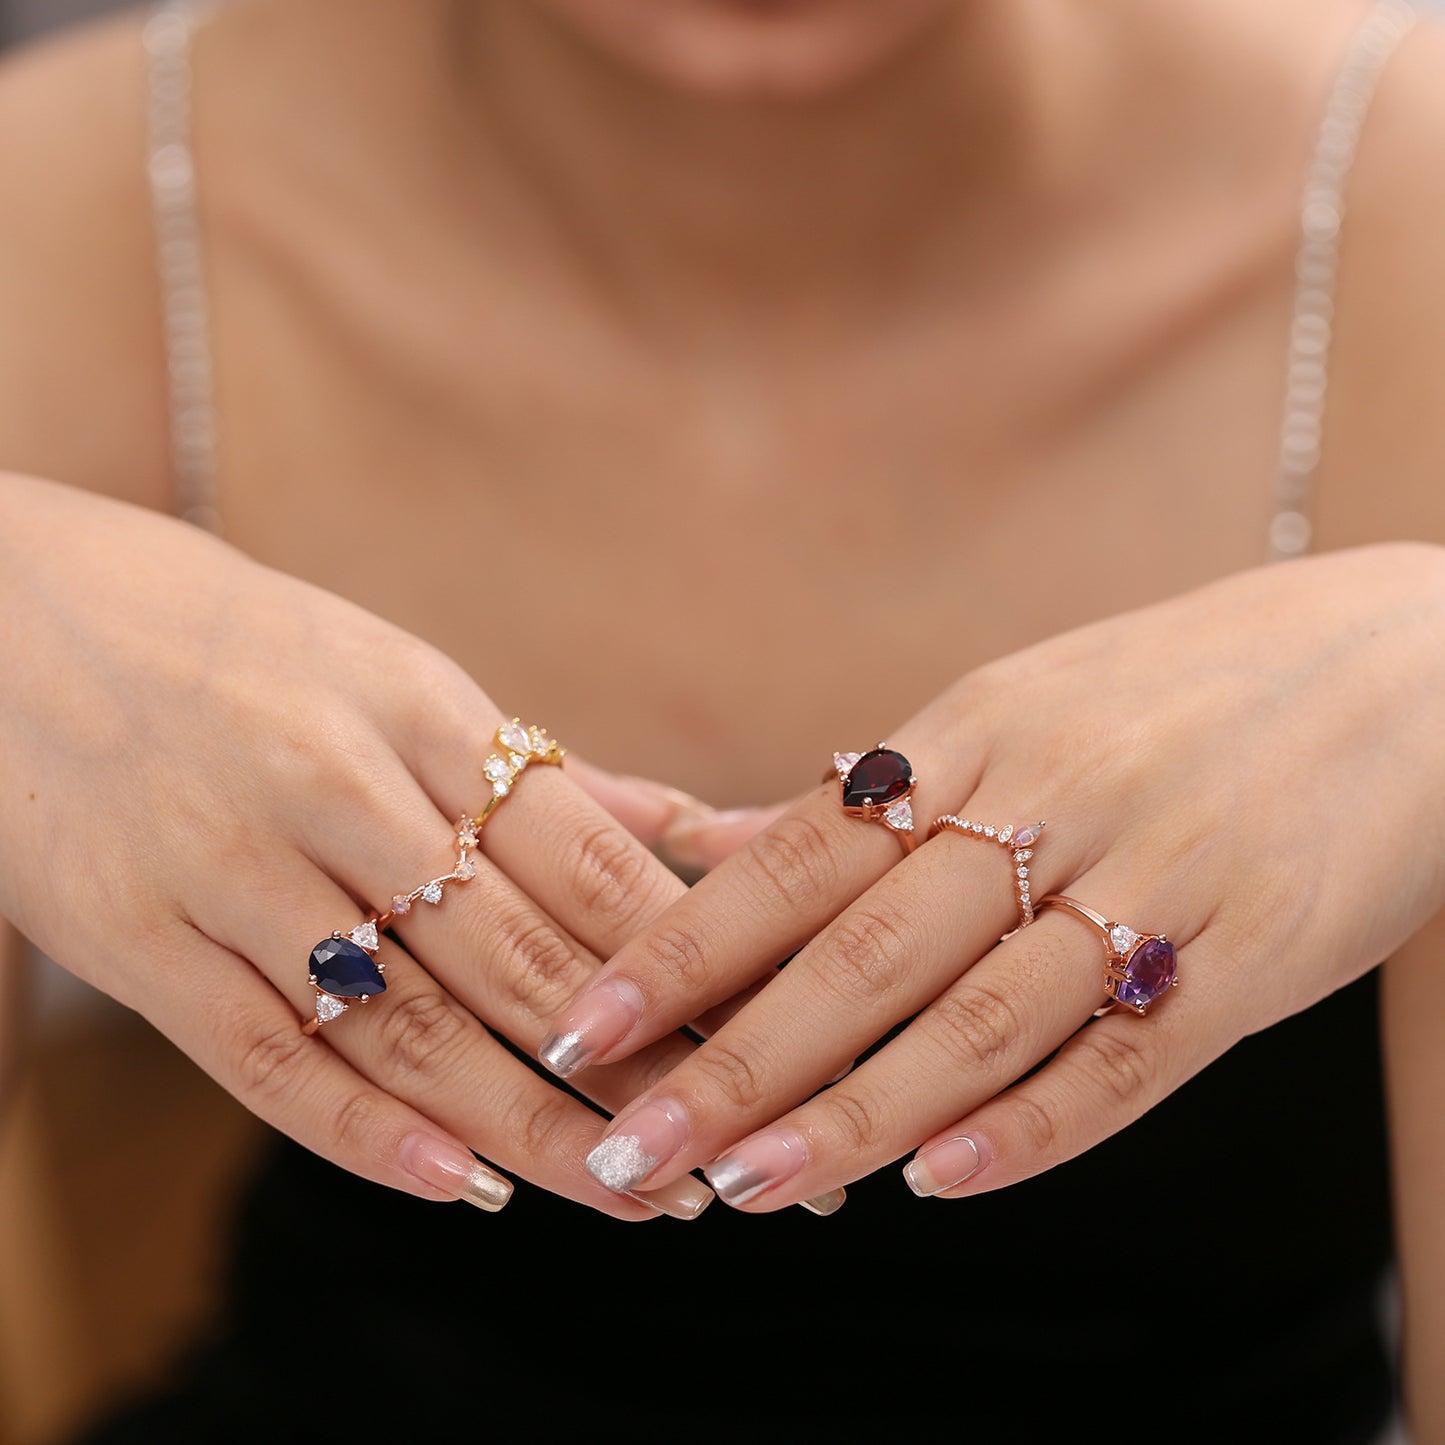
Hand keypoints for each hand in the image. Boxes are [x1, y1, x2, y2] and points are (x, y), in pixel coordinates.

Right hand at [0, 474, 714, 1219]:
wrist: (21, 606)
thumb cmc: (248, 648)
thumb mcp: (402, 675)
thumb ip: (542, 770)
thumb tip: (689, 832)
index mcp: (425, 709)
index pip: (586, 860)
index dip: (679, 963)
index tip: (752, 1037)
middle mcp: (339, 782)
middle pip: (516, 954)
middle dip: (628, 1067)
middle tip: (714, 1148)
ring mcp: (229, 859)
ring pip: (407, 1023)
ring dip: (526, 1123)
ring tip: (620, 1191)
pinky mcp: (131, 930)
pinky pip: (265, 1055)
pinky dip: (368, 1133)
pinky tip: (462, 1186)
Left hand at [536, 543, 1444, 1209]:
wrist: (1407, 660)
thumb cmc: (1173, 694)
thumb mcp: (1017, 705)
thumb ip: (873, 791)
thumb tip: (712, 837)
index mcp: (971, 730)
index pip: (797, 856)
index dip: (682, 946)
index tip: (584, 1022)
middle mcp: (1047, 796)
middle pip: (862, 948)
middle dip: (733, 1057)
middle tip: (626, 1144)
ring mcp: (1156, 871)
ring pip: (979, 1012)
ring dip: (854, 1111)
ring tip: (748, 1187)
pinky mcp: (1258, 948)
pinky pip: (1132, 1054)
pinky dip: (1032, 1122)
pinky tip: (939, 1182)